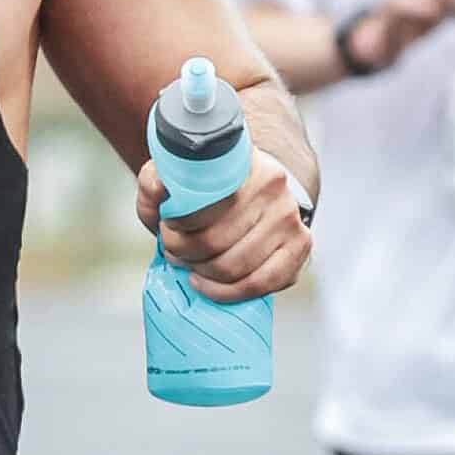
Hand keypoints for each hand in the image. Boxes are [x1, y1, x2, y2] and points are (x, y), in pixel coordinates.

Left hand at [137, 148, 312, 302]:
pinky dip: (227, 292)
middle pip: (217, 241)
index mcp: (244, 162)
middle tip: (173, 249)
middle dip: (184, 252)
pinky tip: (206, 283)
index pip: (206, 204)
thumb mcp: (175, 175)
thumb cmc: (209, 186)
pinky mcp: (299, 247)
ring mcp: (291, 218)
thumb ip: (154, 180)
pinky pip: (262, 284)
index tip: (167, 226)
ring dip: (201, 272)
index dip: (178, 225)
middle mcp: (274, 187)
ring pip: (236, 266)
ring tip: (188, 263)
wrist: (251, 186)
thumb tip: (159, 188)